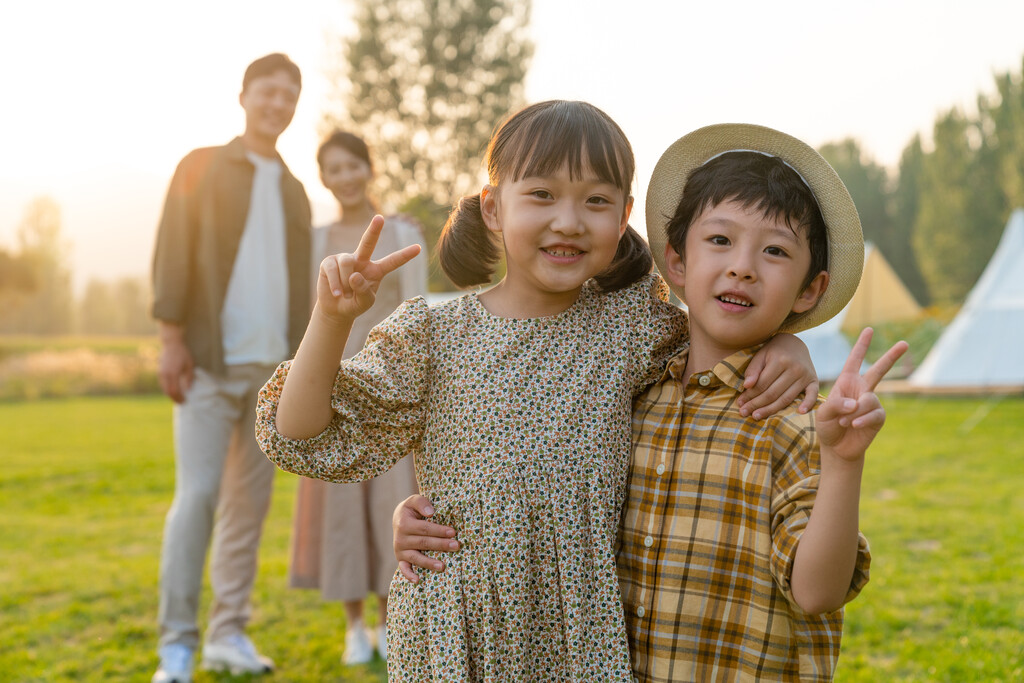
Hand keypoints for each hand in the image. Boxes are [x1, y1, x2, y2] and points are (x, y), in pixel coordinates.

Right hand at [158, 328, 193, 403]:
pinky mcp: (159, 371)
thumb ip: (189, 378)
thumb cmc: (183, 353)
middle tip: (181, 402)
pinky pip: (162, 384)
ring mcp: (160, 373)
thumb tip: (188, 390)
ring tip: (178, 398)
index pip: (174, 391)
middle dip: (174, 398)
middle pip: (168, 392)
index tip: (185, 401)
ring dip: (170, 394)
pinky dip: (167, 389)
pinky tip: (173, 390)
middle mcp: (165, 375)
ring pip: (164, 388)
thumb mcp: (189, 365)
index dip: (179, 398)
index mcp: (173, 374)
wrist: (171, 344)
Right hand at [317, 215, 421, 321]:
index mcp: (376, 270)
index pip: (392, 262)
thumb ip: (364, 291)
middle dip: (374, 230)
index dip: (404, 255)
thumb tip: (354, 275)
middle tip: (380, 218)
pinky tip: (336, 293)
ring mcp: (345, 258)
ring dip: (346, 282)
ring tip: (345, 293)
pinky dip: (335, 284)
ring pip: (347, 262)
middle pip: (368, 242)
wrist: (335, 309)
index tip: (418, 248)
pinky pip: (333, 269)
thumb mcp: (365, 302)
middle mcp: (362, 260)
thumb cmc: (354, 304)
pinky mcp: (329, 261)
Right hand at [392, 494, 458, 582]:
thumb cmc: (411, 509)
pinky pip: (403, 569)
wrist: (399, 518)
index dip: (439, 530)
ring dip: (429, 563)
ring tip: (442, 566)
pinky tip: (418, 580)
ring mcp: (400, 550)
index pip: (425, 528)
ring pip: (416, 558)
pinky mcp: (400, 559)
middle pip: (423, 543)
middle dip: (441, 545)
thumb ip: (421, 503)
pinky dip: (409, 575)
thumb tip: (431, 513)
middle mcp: (400, 538)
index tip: (453, 532)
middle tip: (456, 546)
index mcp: (404, 523)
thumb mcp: (413, 501)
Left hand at [739, 333, 818, 418]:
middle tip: (744, 413)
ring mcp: (805, 375)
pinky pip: (812, 395)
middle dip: (756, 404)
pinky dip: (808, 404)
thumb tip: (746, 386)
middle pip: (773, 393)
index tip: (740, 403)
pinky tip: (799, 412)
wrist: (795, 343)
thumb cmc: (774, 351)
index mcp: (780, 361)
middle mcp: (794, 369)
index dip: (749, 395)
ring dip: (771, 410)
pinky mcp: (814, 381)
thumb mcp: (761, 355)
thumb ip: (753, 370)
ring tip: (756, 416)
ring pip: (786, 398)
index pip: (762, 384)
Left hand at [817, 328, 908, 461]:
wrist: (837, 447)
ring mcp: (871, 403)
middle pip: (879, 370)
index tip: (869, 330)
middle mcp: (862, 389)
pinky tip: (854, 425)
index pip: (854, 361)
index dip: (861, 346)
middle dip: (891, 356)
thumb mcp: (823, 413)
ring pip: (868, 400)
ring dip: (854, 413)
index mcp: (846, 383)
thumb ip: (837, 404)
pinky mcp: (878, 417)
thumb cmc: (828, 426)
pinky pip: (873, 414)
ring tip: (844, 422)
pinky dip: (861, 420)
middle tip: (904, 343)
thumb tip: (858, 402)